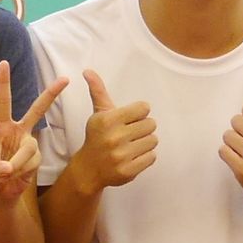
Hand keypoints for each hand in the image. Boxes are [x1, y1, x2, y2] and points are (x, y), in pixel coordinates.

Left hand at [0, 60, 65, 203]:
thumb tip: (7, 167)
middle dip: (51, 94)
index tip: (3, 63)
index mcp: (1, 127)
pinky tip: (10, 181)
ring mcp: (30, 145)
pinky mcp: (37, 159)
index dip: (3, 82)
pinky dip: (19, 174)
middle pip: (37, 110)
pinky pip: (31, 164)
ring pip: (28, 151)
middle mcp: (19, 132)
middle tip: (65, 78)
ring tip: (1, 177)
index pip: (3, 101)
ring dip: (14, 166)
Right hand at [66, 68, 157, 192]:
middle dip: (143, 128)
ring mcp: (121, 156)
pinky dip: (145, 157)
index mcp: (108, 120)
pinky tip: (133, 157)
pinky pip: (152, 157)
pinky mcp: (128, 171)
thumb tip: (88, 71)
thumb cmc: (97, 137)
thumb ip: (98, 91)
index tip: (129, 120)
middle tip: (131, 134)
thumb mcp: (98, 114)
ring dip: (145, 143)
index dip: (139, 113)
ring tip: (132, 146)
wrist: (88, 169)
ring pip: (153, 141)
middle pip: (151, 124)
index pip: (144, 108)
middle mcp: (114, 137)